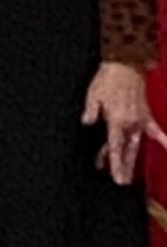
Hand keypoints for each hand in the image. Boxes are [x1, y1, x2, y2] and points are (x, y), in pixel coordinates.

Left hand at [81, 61, 166, 184]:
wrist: (125, 65)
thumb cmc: (107, 79)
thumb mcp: (93, 96)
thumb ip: (90, 112)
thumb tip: (87, 123)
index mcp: (117, 120)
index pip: (114, 146)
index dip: (113, 162)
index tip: (115, 175)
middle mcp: (130, 123)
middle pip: (125, 149)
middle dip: (122, 166)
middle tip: (120, 181)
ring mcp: (139, 120)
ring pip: (135, 144)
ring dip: (130, 159)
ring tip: (128, 175)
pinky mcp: (145, 114)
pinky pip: (155, 130)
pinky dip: (163, 140)